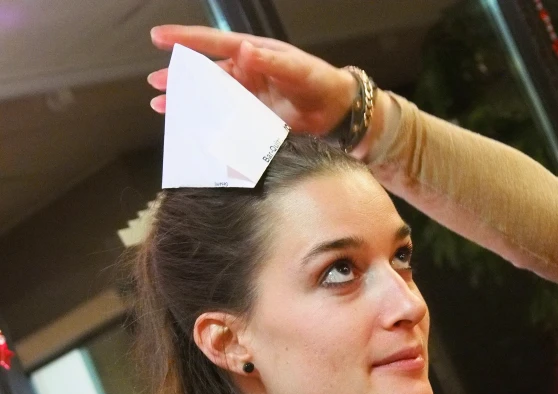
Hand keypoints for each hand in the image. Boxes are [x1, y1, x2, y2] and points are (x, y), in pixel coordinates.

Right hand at [148, 25, 356, 134]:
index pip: (213, 43)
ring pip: (210, 98)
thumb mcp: (297, 69)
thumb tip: (243, 49)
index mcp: (253, 54)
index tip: (159, 37)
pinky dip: (206, 123)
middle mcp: (245, 73)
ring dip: (187, 102)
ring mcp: (247, 97)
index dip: (185, 39)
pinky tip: (191, 127)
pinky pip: (224, 120)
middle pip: (205, 74)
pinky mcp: (253, 119)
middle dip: (179, 78)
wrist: (338, 112)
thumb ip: (270, 61)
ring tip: (162, 106)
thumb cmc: (320, 83)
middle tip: (155, 84)